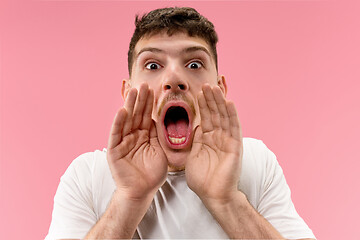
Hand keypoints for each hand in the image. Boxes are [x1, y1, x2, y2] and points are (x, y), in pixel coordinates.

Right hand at [107, 83, 167, 200]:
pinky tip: (122, 110)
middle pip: (137, 114)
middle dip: (140, 99)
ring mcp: (123, 141)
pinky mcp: (114, 150)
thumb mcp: (160, 150)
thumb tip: (160, 119)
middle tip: (143, 84)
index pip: (146, 115)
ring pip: (127, 120)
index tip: (152, 89)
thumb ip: (159, 135)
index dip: (149, 103)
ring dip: (129, 105)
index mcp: (144, 135)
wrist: (142, 191)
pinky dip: (119, 122)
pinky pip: (116, 133)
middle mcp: (133, 136)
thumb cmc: (152, 173)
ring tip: (133, 91)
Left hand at [186, 84, 242, 204]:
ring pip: (223, 117)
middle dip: (210, 98)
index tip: (198, 91)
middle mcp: (218, 137)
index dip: (202, 104)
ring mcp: (228, 140)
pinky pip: (234, 128)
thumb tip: (195, 127)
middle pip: (215, 113)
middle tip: (206, 84)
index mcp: (207, 139)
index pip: (206, 117)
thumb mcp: (192, 156)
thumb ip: (195, 141)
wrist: (213, 195)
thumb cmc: (202, 179)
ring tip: (215, 87)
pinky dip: (232, 115)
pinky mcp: (235, 146)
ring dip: (219, 102)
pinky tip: (229, 102)